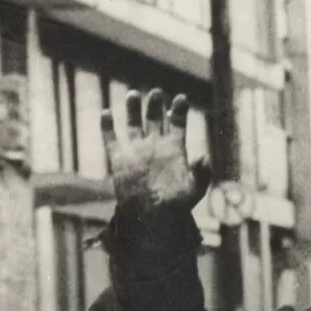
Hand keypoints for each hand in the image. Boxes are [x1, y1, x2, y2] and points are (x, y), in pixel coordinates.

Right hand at [101, 89, 207, 210]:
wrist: (153, 218)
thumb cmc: (177, 206)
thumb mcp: (196, 190)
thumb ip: (202, 173)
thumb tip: (203, 157)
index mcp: (175, 148)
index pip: (177, 123)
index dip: (179, 110)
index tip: (181, 98)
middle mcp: (155, 145)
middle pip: (155, 118)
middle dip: (155, 104)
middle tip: (157, 93)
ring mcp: (136, 150)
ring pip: (133, 123)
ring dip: (133, 108)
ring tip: (133, 94)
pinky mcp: (118, 159)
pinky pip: (111, 138)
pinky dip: (107, 126)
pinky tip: (106, 113)